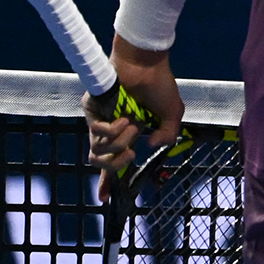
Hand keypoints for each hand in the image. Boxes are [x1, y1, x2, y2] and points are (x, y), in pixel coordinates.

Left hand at [86, 36, 185, 197]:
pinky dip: (111, 129)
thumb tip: (149, 148)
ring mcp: (99, 120)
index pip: (114, 162)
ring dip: (119, 141)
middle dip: (117, 163)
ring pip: (98, 149)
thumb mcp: (172, 115)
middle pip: (101, 162)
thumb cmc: (159, 85)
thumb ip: (168, 135)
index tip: (105, 199)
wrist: (147, 65)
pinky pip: (95, 132)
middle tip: (131, 153)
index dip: (108, 182)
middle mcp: (111, 130)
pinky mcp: (91, 110)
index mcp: (127, 134)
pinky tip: (124, 117)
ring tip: (131, 124)